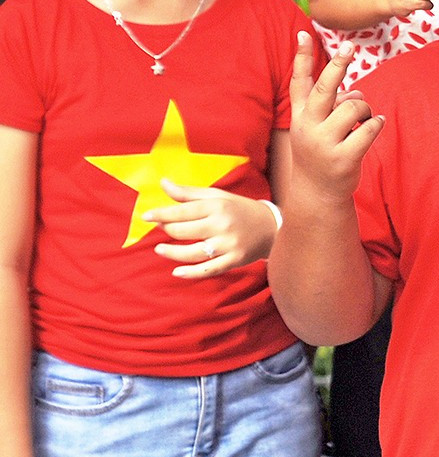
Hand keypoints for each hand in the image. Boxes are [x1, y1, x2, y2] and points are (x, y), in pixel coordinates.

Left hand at [149, 182, 278, 277]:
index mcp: (217, 206)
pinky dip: (191, 273)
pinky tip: (177, 272)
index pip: (182, 211)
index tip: (146, 216)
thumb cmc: (240, 209)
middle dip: (166, 230)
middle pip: (183, 232)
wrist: (273, 227)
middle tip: (160, 229)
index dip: (161, 214)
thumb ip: (189, 193)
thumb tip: (163, 183)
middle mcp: (222, 225)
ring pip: (191, 252)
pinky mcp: (234, 260)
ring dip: (171, 253)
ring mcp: (228, 245)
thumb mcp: (218, 196)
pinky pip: (208, 269)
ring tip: (159, 249)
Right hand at [288, 35, 382, 203]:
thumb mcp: (317, 127)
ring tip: (363, 120)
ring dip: (366, 109)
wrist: (317, 193)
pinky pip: (369, 128)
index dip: (300, 57)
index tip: (303, 33)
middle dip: (338, 64)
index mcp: (300, 116)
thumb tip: (357, 91)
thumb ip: (332, 105)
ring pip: (355, 107)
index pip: (299, 82)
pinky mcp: (343, 158)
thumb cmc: (322, 151)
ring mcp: (324, 143)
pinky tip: (374, 127)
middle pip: (325, 89)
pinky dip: (376, 123)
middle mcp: (308, 127)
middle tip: (349, 45)